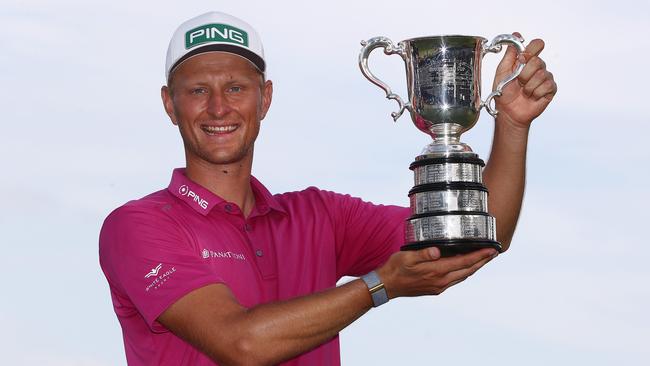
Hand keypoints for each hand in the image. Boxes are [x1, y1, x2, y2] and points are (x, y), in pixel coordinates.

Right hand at [376, 247, 497, 297]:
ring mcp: (439, 287)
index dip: (479, 256)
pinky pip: (455, 280)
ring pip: (463, 276)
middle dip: (482, 261)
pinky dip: (464, 272)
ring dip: (474, 267)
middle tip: (493, 252)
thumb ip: (423, 253)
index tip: (491, 250)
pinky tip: (464, 267)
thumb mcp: (407, 257)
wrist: (387, 286)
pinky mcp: (435, 289)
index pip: (464, 262)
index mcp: (436, 272)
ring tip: (483, 259)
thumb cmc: (395, 269)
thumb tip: (437, 251)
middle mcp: (441, 281)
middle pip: (468, 271)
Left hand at [493, 33, 556, 129]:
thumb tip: (516, 34)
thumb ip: (510, 53)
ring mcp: (545, 77)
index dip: (531, 50)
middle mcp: (538, 67)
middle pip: (538, 60)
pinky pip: (547, 85)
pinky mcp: (551, 89)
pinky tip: (531, 96)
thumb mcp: (502, 70)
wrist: (508, 112)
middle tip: (519, 82)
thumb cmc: (504, 92)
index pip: (537, 45)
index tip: (521, 58)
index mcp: (526, 60)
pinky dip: (535, 93)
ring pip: (542, 74)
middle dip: (524, 74)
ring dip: (528, 86)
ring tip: (524, 91)